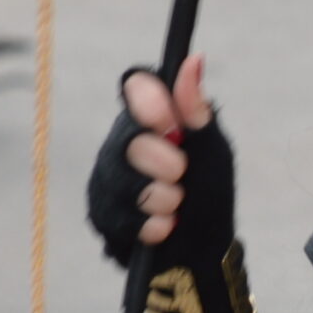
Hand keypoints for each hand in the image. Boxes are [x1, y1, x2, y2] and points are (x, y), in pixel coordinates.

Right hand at [85, 55, 232, 268]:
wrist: (202, 253)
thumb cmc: (209, 194)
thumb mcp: (212, 152)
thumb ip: (197, 111)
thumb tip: (193, 59)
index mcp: (152, 119)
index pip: (136, 86)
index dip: (149, 101)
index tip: (173, 125)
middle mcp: (123, 142)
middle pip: (126, 137)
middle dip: (160, 160)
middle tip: (181, 174)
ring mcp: (107, 178)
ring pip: (116, 178)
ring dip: (156, 196)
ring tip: (178, 206)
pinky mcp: (100, 213)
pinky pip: (112, 215)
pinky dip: (146, 224)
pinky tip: (165, 227)